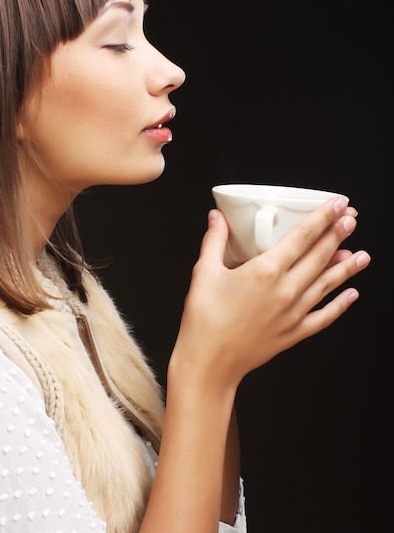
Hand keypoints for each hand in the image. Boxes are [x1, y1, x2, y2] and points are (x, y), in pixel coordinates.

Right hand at [171, 197, 370, 391]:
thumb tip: (217, 218)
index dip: (323, 217)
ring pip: (327, 284)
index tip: (338, 205)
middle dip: (338, 235)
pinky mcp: (294, 332)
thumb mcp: (205, 273)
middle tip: (352, 221)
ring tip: (362, 255)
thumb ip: (215, 241)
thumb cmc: (205, 319)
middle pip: (320, 256)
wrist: (210, 361)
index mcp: (265, 270)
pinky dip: (340, 305)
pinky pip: (324, 316)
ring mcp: (293, 312)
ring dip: (346, 267)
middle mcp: (286, 289)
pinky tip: (351, 295)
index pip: (302, 236)